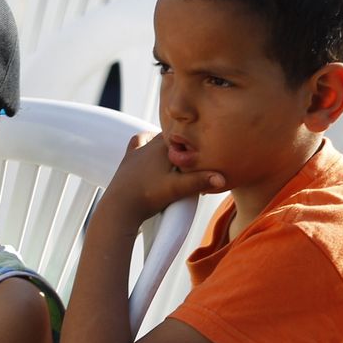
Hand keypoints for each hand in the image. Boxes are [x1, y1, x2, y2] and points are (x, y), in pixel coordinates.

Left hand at [100, 131, 225, 225]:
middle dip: (181, 143)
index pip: (183, 136)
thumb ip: (200, 181)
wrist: (120, 206)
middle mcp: (149, 144)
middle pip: (169, 138)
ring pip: (153, 138)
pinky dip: (143, 144)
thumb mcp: (178, 189)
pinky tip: (148, 151)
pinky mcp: (127, 161)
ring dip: (163, 143)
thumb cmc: (149, 196)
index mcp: (162, 146)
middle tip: (193, 152)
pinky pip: (137, 144)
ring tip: (175, 154)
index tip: (206, 142)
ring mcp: (137, 152)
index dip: (194, 140)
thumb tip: (223, 178)